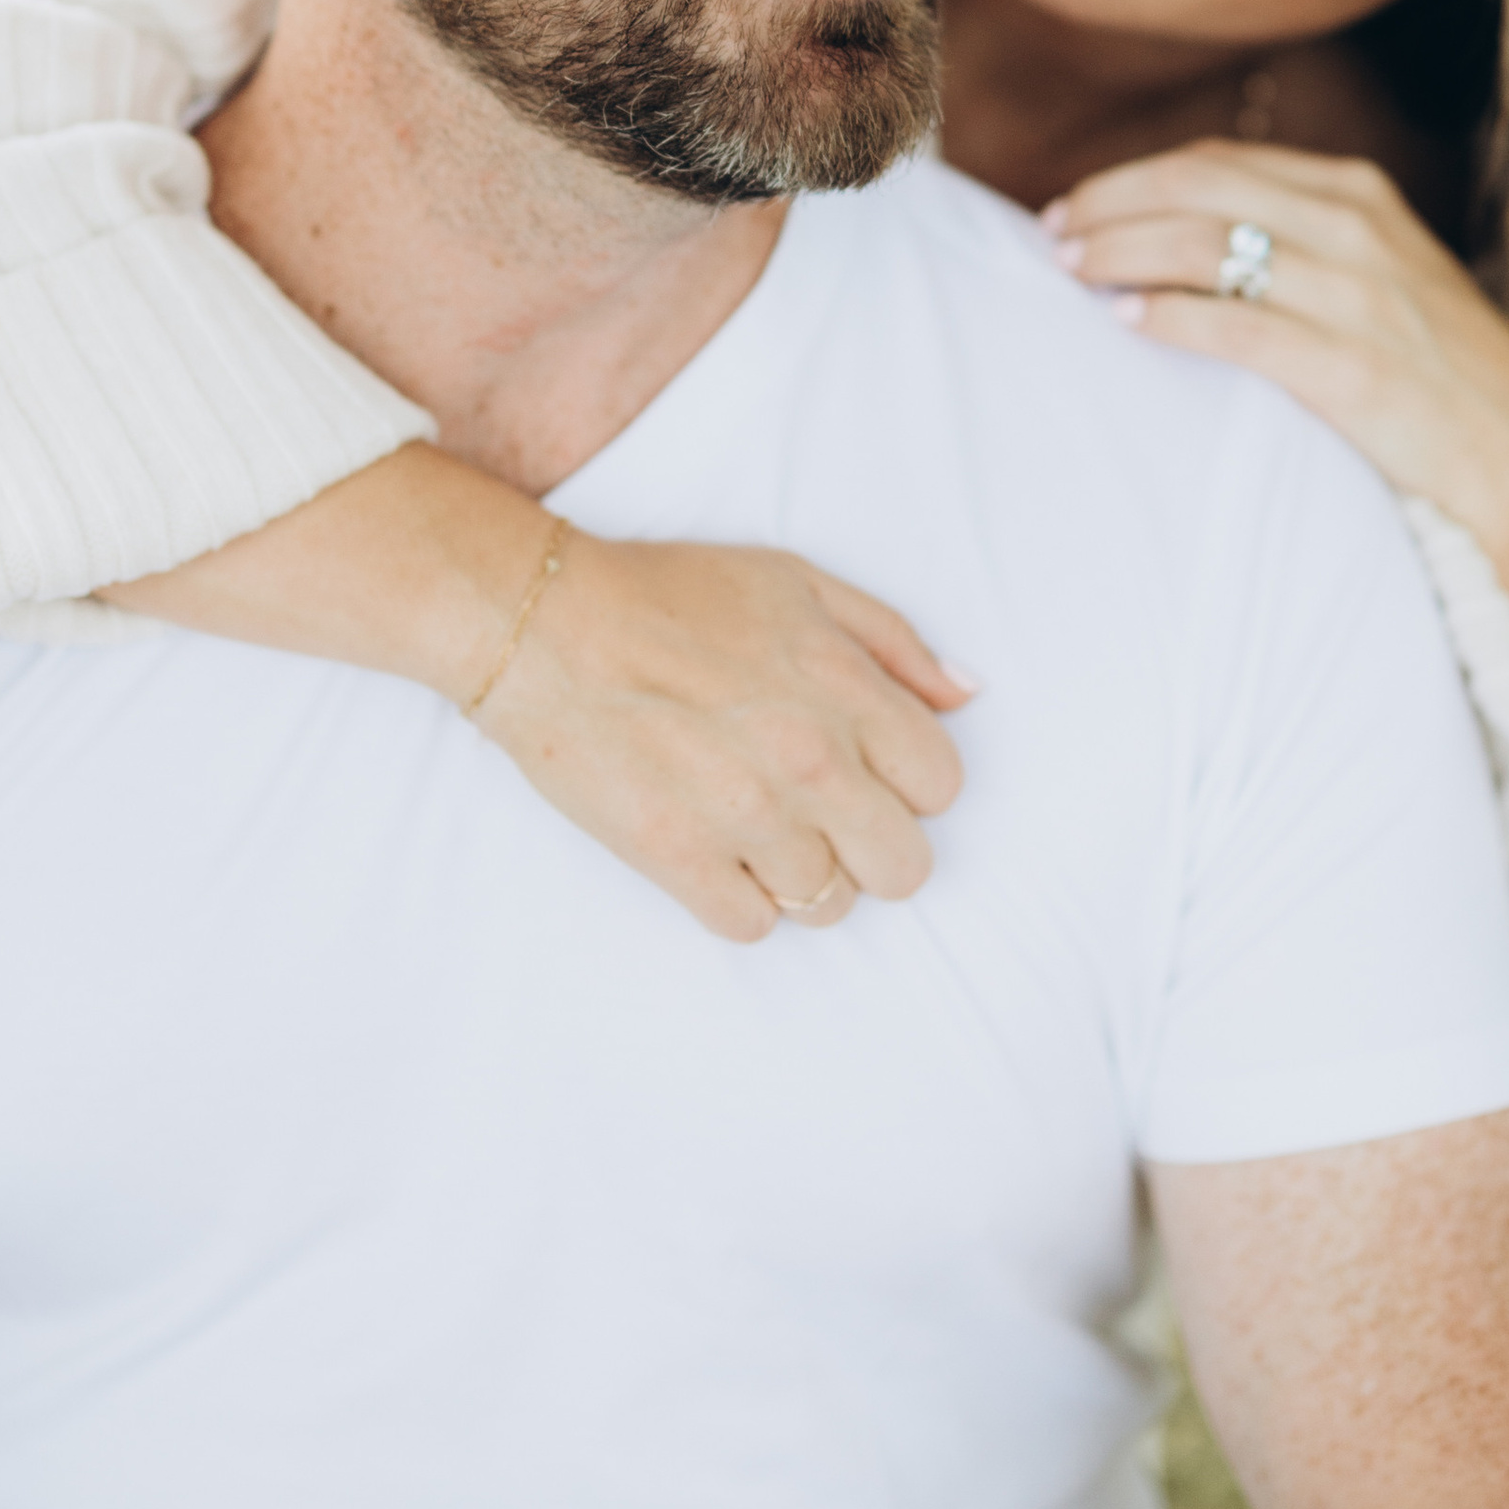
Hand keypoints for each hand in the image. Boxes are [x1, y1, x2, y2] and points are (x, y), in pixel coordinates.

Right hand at [109, 449, 973, 945]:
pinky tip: (714, 854)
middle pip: (904, 868)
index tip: (868, 769)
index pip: (943, 786)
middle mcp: (811, 762)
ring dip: (802, 875)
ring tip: (754, 826)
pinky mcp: (678, 860)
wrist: (542, 623)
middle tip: (825, 818)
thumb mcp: (798, 581)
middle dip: (873, 847)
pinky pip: (751, 927)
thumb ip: (894, 641)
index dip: (909, 782)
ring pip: (829, 906)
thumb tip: (966, 696)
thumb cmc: (668, 593)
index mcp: (847, 690)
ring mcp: (746, 819)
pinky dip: (739, 901)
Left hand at [1048, 138, 1508, 703]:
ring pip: (1212, 246)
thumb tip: (1171, 233)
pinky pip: (1247, 330)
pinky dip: (1177, 318)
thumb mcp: (1375, 277)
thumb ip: (1294, 242)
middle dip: (1112, 208)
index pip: (1216, 163)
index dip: (1130, 180)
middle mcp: (1359, 232)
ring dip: (1126, 252)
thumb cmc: (1427, 373)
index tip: (1072, 209)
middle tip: (1052, 239)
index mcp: (1357, 197)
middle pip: (1201, 191)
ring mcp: (1364, 300)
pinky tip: (1129, 321)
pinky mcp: (1360, 374)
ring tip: (1072, 274)